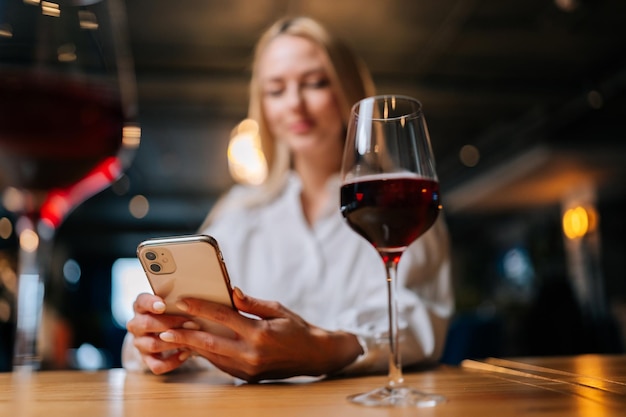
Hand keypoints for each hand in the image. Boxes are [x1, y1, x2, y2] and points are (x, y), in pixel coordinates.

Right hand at [126, 292, 198, 373]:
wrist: (165, 330)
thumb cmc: (172, 312)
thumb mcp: (172, 303)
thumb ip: (177, 303)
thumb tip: (193, 305)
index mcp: (141, 306)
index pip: (141, 302)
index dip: (151, 304)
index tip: (163, 305)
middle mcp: (136, 325)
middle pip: (147, 324)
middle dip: (171, 324)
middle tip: (191, 323)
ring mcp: (140, 343)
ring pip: (152, 345)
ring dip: (174, 343)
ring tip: (191, 340)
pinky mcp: (146, 359)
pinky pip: (156, 365)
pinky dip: (172, 362)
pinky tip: (185, 354)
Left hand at [156, 287, 362, 381]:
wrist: (314, 356)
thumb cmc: (296, 328)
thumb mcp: (277, 309)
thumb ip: (251, 303)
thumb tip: (231, 291)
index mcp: (259, 333)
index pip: (223, 317)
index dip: (201, 308)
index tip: (183, 301)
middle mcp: (252, 354)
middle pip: (210, 342)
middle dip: (184, 335)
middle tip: (164, 328)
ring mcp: (249, 368)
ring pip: (212, 356)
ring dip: (191, 346)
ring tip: (173, 337)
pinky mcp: (247, 377)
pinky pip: (221, 364)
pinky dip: (206, 354)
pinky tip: (194, 346)